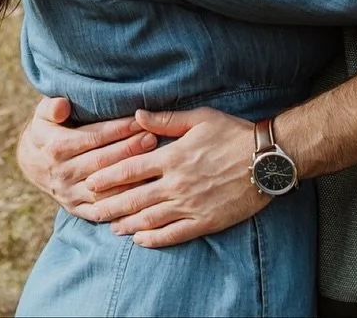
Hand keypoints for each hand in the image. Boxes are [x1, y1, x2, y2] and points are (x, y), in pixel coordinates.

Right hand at [16, 95, 158, 217]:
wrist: (30, 163)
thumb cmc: (46, 130)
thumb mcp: (42, 114)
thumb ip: (51, 107)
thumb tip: (62, 105)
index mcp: (57, 148)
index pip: (93, 138)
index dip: (117, 130)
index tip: (139, 122)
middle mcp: (63, 173)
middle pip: (102, 162)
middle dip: (129, 150)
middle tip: (152, 139)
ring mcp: (69, 194)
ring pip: (103, 189)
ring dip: (129, 178)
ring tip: (151, 165)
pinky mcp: (75, 209)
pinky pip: (100, 210)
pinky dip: (120, 205)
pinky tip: (139, 195)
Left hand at [82, 106, 265, 247]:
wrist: (265, 160)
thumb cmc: (233, 133)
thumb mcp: (200, 118)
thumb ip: (166, 120)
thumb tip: (136, 115)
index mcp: (174, 157)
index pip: (132, 169)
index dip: (109, 176)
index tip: (91, 182)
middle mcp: (178, 183)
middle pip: (136, 198)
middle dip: (111, 204)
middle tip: (92, 210)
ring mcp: (190, 205)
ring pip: (151, 219)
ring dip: (128, 224)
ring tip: (112, 226)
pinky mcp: (204, 221)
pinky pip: (174, 234)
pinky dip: (154, 239)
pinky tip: (141, 241)